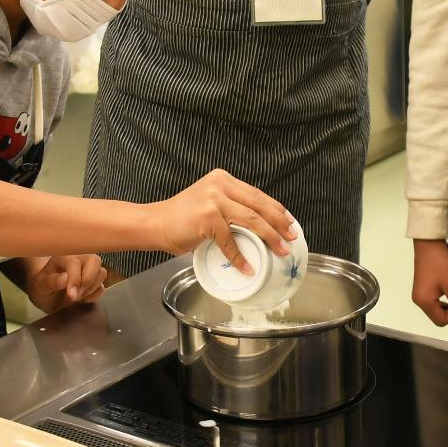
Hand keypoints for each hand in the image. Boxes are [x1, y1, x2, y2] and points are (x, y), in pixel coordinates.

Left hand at [21, 255, 106, 313]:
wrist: (47, 298)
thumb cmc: (42, 288)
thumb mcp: (40, 286)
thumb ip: (51, 281)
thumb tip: (65, 278)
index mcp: (64, 256)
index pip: (75, 263)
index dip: (75, 279)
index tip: (71, 295)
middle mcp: (80, 259)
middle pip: (95, 261)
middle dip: (88, 280)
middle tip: (76, 296)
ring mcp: (90, 270)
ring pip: (101, 273)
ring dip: (89, 289)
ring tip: (75, 298)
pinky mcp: (96, 282)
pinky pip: (102, 288)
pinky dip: (92, 296)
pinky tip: (80, 300)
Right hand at [146, 170, 295, 270]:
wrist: (156, 223)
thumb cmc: (182, 218)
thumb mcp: (210, 202)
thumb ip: (231, 206)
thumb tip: (259, 225)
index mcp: (223, 179)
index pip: (258, 194)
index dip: (277, 209)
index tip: (290, 222)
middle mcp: (220, 185)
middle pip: (259, 205)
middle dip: (280, 223)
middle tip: (291, 237)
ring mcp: (214, 201)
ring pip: (252, 220)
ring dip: (270, 237)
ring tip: (280, 250)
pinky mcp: (207, 218)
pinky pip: (231, 241)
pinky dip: (240, 256)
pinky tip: (248, 267)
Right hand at [412, 240, 447, 326]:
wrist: (429, 243)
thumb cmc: (440, 263)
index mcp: (424, 301)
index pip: (441, 321)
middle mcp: (418, 300)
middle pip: (437, 317)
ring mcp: (418, 294)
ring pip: (435, 309)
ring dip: (447, 305)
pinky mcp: (420, 288)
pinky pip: (432, 301)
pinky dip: (441, 299)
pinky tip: (447, 289)